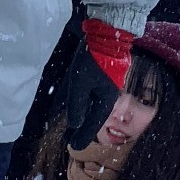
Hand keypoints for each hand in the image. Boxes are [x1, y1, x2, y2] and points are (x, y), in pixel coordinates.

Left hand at [66, 18, 132, 148]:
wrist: (107, 32)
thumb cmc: (94, 58)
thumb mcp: (80, 83)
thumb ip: (77, 105)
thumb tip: (74, 124)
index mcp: (106, 99)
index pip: (94, 123)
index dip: (84, 135)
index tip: (75, 147)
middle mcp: (108, 93)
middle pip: (93, 115)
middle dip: (82, 128)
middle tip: (71, 140)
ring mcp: (106, 83)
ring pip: (91, 105)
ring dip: (81, 115)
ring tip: (71, 125)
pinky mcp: (101, 73)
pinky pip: (90, 93)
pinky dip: (82, 102)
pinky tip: (73, 104)